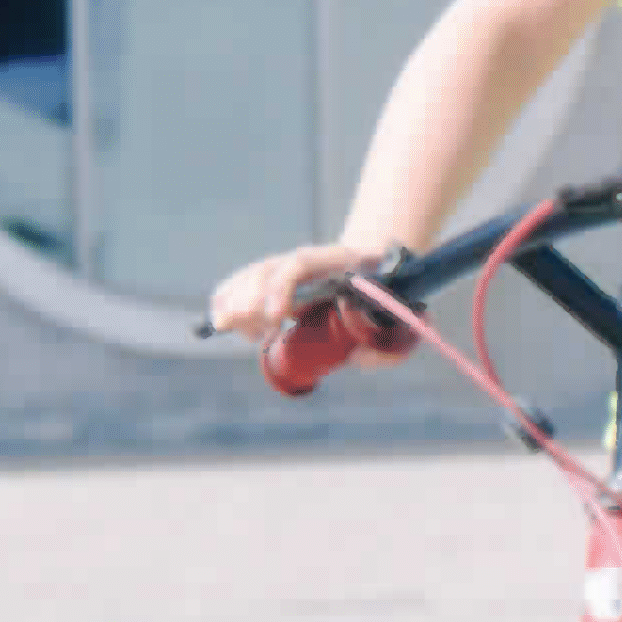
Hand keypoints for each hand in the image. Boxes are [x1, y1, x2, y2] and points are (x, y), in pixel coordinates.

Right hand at [209, 244, 413, 368]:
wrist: (380, 268)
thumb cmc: (388, 301)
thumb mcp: (399, 324)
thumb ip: (387, 348)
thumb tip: (358, 360)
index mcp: (341, 263)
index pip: (302, 264)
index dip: (282, 287)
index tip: (276, 318)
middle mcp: (311, 260)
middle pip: (271, 268)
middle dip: (249, 296)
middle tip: (232, 324)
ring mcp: (293, 266)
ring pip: (255, 274)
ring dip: (235, 299)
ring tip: (228, 326)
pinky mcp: (279, 277)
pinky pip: (246, 281)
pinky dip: (230, 297)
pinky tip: (222, 320)